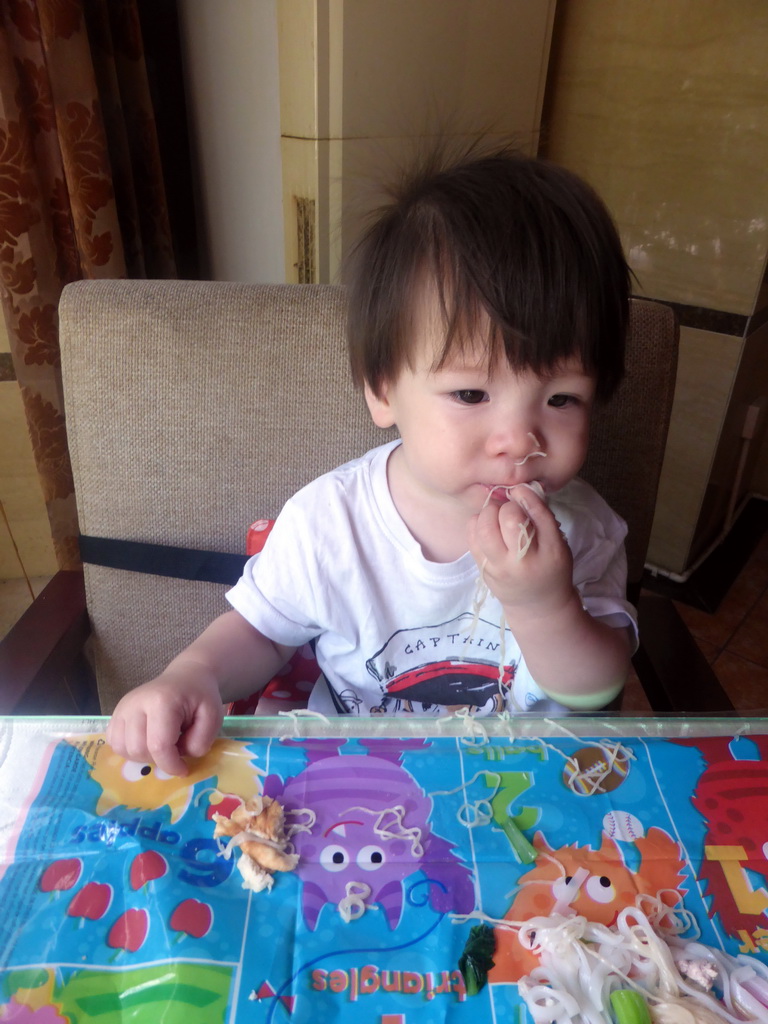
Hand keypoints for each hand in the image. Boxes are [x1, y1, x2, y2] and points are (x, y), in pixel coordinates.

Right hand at [106, 663, 223, 776]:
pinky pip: (114, 743)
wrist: (186, 677)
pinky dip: (129, 750)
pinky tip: (147, 742)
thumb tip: (180, 758)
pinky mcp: (115, 713)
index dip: (171, 765)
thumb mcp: (213, 717)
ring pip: (123, 749)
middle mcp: (135, 703)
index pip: (159, 745)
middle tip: (175, 751)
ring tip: (162, 746)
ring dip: (143, 757)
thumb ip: (200, 741)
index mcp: (162, 701)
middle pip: (138, 750)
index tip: (184, 769)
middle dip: (158, 760)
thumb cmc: (200, 696)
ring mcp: (122, 707)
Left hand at [468, 484, 575, 619]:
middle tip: (508, 508)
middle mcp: (524, 560)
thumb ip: (542, 520)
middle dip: (506, 506)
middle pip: (509, 519)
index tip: (519, 490)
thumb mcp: (558, 545)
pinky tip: (485, 525)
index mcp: (551, 550)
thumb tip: (520, 490)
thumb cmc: (550, 568)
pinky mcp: (484, 570)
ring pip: (485, 529)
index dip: (526, 496)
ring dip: (487, 513)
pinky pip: (472, 538)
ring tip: (494, 514)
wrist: (538, 606)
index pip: (538, 515)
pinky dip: (476, 523)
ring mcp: (501, 567)